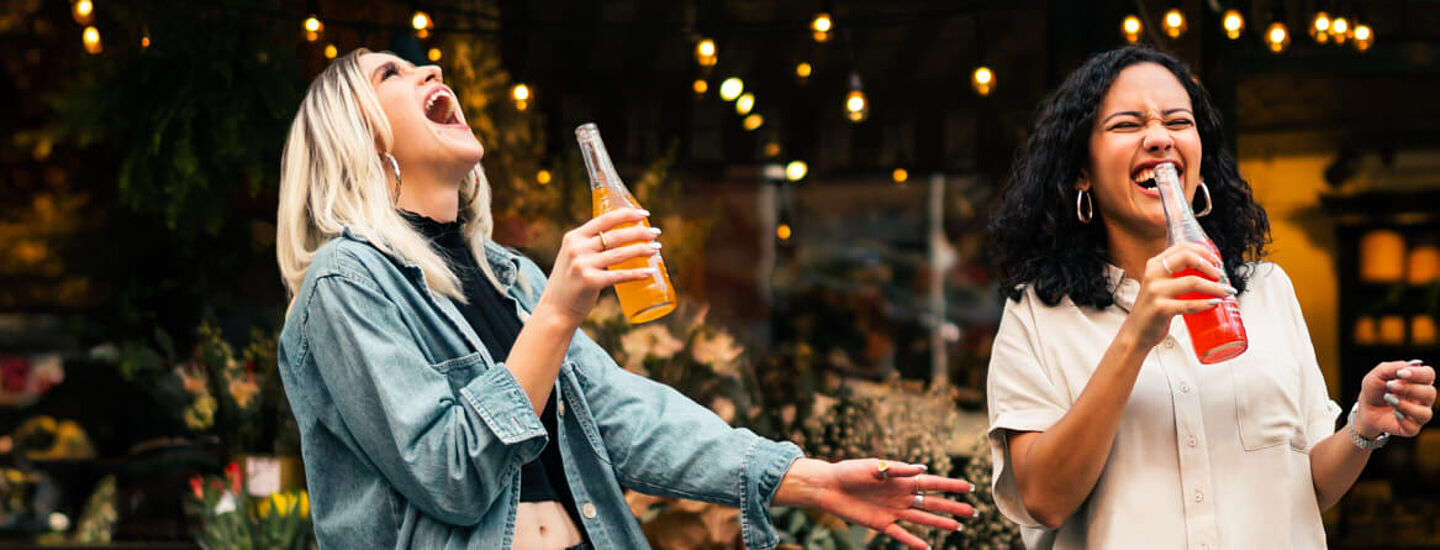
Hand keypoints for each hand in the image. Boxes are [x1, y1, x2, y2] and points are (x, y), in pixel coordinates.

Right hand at [533, 208, 659, 325]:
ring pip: (620, 253)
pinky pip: (620, 275)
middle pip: (616, 235)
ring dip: (642, 249)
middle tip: (656, 234)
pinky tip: (649, 272)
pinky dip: (637, 273)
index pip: (604, 219)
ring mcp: (583, 265)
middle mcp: (577, 248)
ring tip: (656, 249)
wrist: (556, 309)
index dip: (627, 214)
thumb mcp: (573, 256)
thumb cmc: (571, 282)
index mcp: (574, 237)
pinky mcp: (590, 282)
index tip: (644, 214)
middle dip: (640, 233)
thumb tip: (621, 236)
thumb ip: (589, 245)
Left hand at [774, 458, 974, 548]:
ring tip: (958, 527)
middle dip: (952, 506)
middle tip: (972, 511)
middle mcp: (901, 495)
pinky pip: (901, 534)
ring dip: (939, 522)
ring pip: (921, 518)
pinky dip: (913, 541)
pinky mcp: (881, 524)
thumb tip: (921, 469)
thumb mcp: (872, 466)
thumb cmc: (850, 471)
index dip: (950, 486)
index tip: (968, 488)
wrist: (829, 487)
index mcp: (901, 479)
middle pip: (931, 502)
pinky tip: (927, 546)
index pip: (931, 483)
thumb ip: (896, 469)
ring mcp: (893, 511)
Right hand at [1121, 242, 1233, 348]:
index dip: (1203, 251)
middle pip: (1187, 257)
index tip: (1216, 261)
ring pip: (1192, 281)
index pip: (1182, 247)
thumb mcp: (1159, 286)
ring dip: (1214, 287)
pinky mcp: (1161, 309)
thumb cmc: (1152, 310)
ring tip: (1226, 292)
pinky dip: (1205, 303)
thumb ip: (1175, 276)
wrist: (1136, 333)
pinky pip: (1189, 304)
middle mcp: (1153, 275)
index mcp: (1154, 265)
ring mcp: (1156, 291)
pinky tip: (1215, 303)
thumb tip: (1207, 272)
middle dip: (1209, 265)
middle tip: (1220, 275)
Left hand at [1356, 359, 1434, 438]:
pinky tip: (1393, 413)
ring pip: (1425, 413)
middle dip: (1410, 389)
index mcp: (1418, 382)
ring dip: (1406, 405)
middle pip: (1430, 393)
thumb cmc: (1375, 389)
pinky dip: (1402, 420)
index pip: (1429, 374)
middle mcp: (1423, 398)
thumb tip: (1415, 365)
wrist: (1364, 408)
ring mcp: (1419, 414)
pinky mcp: (1411, 428)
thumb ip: (1394, 367)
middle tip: (1390, 386)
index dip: (1418, 373)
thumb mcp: (1378, 374)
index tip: (1400, 373)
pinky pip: (1413, 427)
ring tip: (1389, 399)